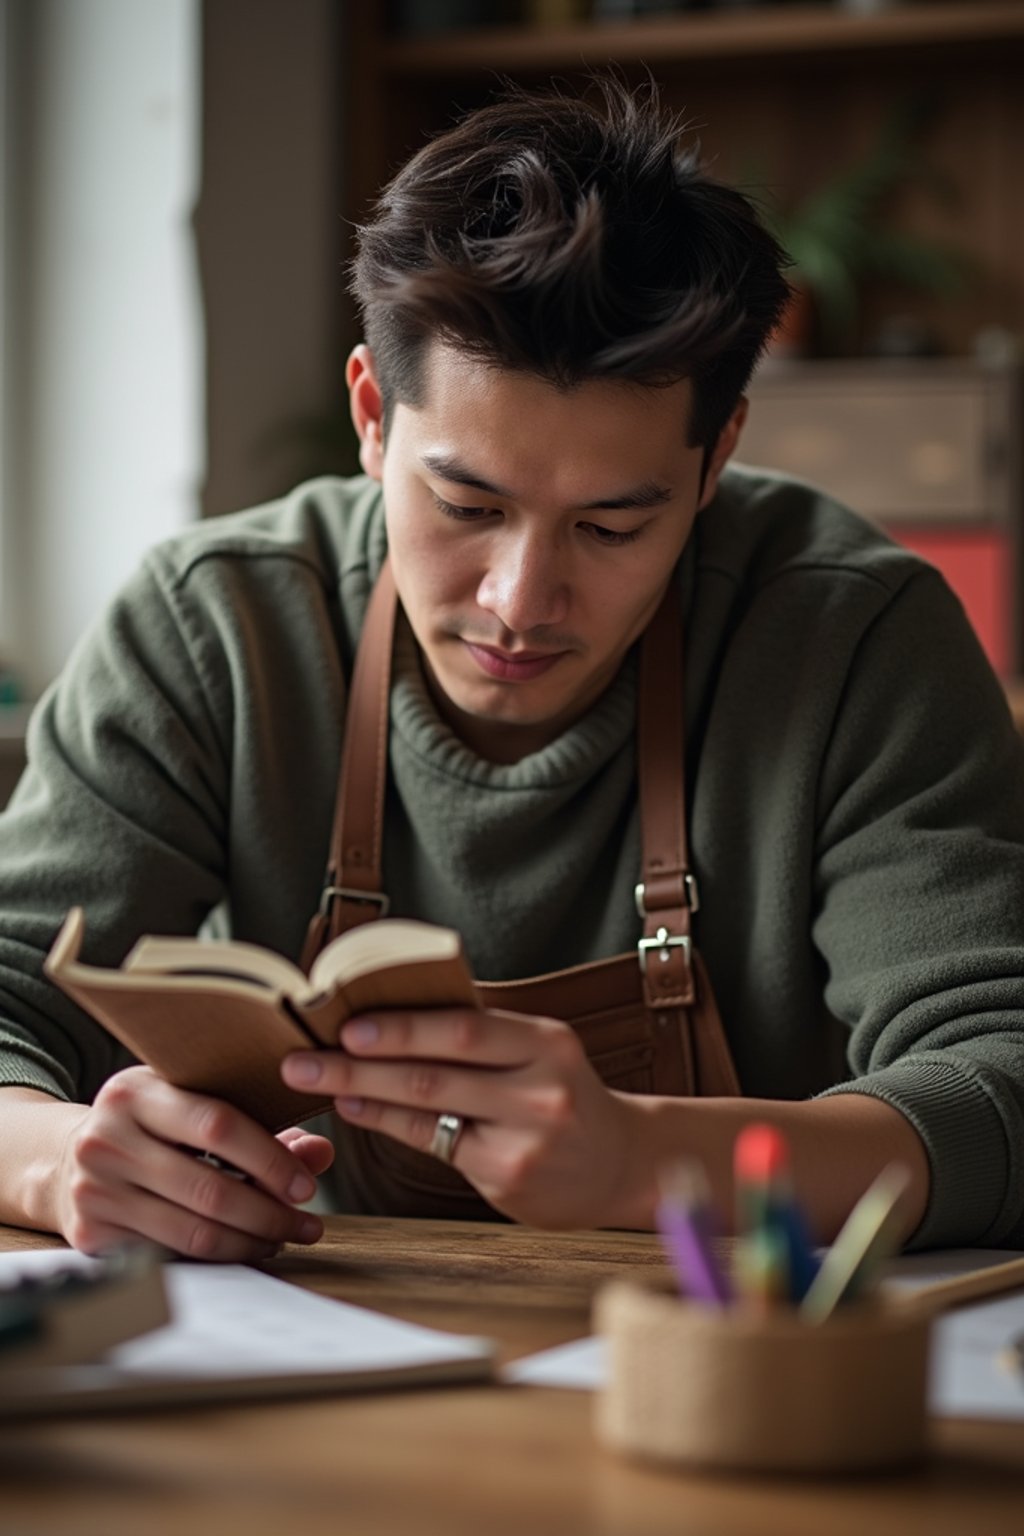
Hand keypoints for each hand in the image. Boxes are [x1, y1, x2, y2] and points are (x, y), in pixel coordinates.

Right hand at [56, 1065, 334, 1259]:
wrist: (69, 1158)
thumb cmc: (154, 1126)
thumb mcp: (194, 1106)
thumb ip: (261, 1125)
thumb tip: (322, 1153)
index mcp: (137, 1091)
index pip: (217, 1125)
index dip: (269, 1160)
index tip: (307, 1185)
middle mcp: (107, 1138)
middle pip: (209, 1188)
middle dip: (270, 1212)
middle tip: (308, 1224)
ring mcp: (94, 1189)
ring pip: (193, 1230)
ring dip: (251, 1241)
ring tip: (285, 1237)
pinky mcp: (91, 1233)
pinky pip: (171, 1253)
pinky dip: (219, 1255)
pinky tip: (246, 1246)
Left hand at [281, 1009, 641, 1228]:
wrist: (621, 1162)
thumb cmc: (566, 1094)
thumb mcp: (541, 1051)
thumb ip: (484, 1035)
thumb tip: (393, 1011)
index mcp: (548, 1043)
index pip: (466, 1029)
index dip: (403, 1028)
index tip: (348, 1024)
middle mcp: (540, 1090)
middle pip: (436, 1072)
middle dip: (360, 1063)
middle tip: (303, 1057)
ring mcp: (524, 1139)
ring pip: (428, 1111)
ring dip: (364, 1092)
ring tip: (317, 1081)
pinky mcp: (507, 1179)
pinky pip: (435, 1146)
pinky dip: (390, 1123)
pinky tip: (359, 1109)